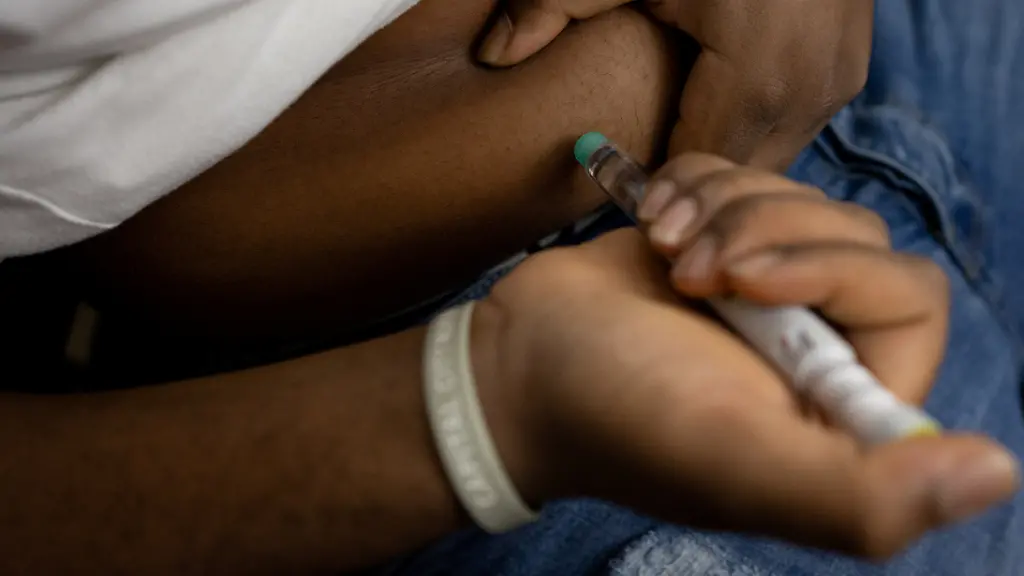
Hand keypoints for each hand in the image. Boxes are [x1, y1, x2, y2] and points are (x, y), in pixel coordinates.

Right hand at [473, 154, 1018, 557]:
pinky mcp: (715, 242)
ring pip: (795, 196)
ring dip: (722, 207)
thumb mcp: (734, 462)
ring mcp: (763, 289)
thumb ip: (860, 497)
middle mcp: (815, 345)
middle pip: (854, 234)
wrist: (513, 369)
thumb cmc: (613, 417)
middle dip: (764, 232)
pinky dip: (694, 184)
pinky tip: (651, 227)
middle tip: (692, 272)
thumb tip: (993, 473)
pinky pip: (743, 173)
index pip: (908, 300)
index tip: (741, 285)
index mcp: (840, 404)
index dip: (835, 271)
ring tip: (664, 252)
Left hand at [477, 0, 872, 169]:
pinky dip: (747, 141)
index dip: (654, 192)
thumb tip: (495, 54)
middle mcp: (808, 84)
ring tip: (665, 156)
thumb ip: (554, 1)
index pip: (697, 169)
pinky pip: (790, 134)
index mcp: (756, 65)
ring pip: (768, 163)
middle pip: (736, 178)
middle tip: (633, 186)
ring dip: (719, 170)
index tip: (608, 189)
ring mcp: (836, 79)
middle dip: (689, 194)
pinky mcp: (848, 71)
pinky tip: (703, 122)